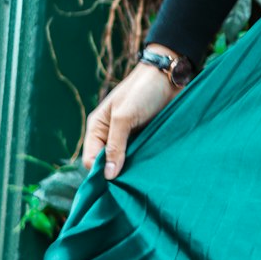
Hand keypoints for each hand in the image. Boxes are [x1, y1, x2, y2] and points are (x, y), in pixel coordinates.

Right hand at [83, 59, 177, 178]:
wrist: (169, 76)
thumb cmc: (142, 91)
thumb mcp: (124, 117)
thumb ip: (115, 146)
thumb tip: (107, 176)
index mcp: (97, 128)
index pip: (91, 159)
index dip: (100, 172)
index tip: (116, 181)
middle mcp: (110, 135)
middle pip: (107, 164)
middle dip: (117, 174)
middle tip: (131, 183)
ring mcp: (128, 138)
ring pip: (124, 163)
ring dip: (132, 170)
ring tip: (142, 177)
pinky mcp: (145, 139)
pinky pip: (140, 157)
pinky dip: (144, 164)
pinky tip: (151, 170)